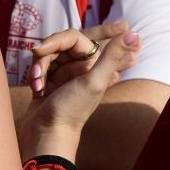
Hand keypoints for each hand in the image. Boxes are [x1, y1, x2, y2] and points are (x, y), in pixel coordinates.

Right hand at [21, 21, 139, 132]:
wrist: (46, 135)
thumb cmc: (72, 110)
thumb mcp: (94, 82)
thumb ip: (112, 56)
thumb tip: (135, 34)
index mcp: (95, 65)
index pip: (78, 37)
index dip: (59, 39)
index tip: (43, 48)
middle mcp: (81, 68)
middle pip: (60, 44)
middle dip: (47, 53)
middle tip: (37, 56)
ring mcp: (64, 75)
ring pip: (47, 55)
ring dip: (40, 67)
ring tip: (38, 85)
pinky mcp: (48, 83)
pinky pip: (39, 68)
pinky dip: (35, 76)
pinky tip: (36, 90)